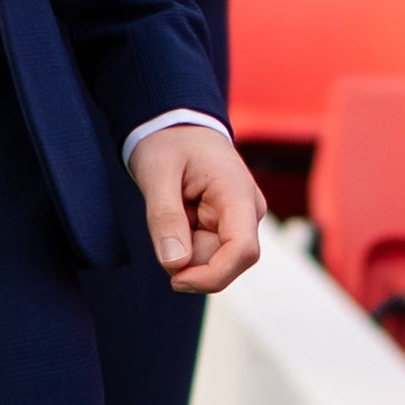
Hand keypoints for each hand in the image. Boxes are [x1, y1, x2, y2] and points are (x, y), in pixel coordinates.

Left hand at [129, 127, 265, 295]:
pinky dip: (185, 243)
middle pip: (223, 261)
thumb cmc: (168, 143)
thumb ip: (165, 217)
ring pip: (212, 260)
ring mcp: (241, 221)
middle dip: (188, 256)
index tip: (176, 280)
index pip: (242, 251)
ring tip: (175, 208)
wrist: (176, 125)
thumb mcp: (157, 173)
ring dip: (184, 248)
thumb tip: (175, 264)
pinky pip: (206, 252)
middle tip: (164, 219)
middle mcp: (248, 212)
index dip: (212, 276)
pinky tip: (181, 214)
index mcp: (238, 195)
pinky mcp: (229, 227)